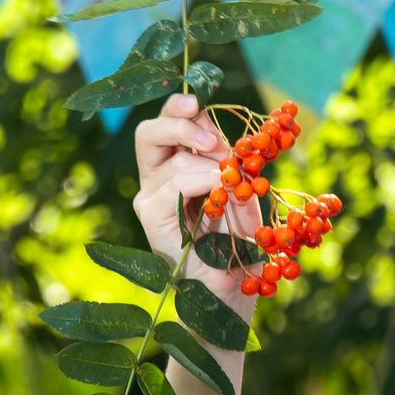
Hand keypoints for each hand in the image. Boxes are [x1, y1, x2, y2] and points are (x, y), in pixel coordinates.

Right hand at [133, 95, 258, 313]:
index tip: (201, 100)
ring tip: (232, 184)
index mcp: (176, 169)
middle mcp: (156, 182)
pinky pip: (170, 186)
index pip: (169, 125)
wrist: (230, 294)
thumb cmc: (239, 248)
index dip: (182, 109)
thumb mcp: (245, 200)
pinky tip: (220, 192)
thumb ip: (236, 170)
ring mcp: (150, 200)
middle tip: (213, 136)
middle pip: (149, 133)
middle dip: (179, 121)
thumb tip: (232, 143)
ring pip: (169, 160)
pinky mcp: (151, 220)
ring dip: (208, 164)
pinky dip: (200, 181)